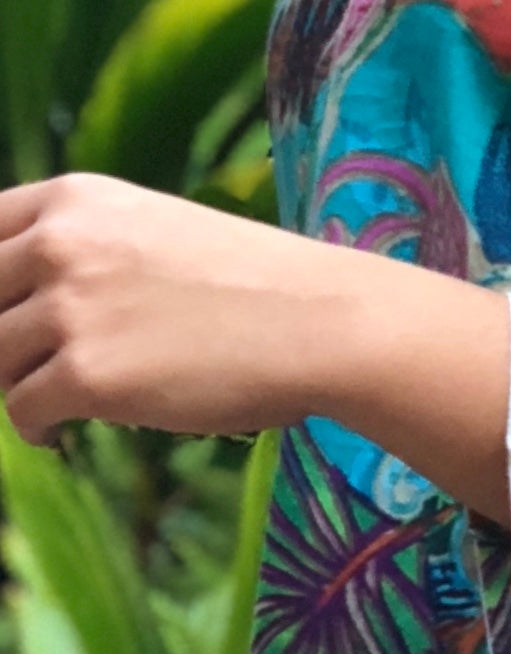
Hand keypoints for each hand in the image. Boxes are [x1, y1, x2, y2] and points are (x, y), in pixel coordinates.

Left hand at [0, 175, 510, 520]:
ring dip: (15, 388)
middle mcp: (60, 244)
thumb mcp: (163, 234)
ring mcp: (69, 309)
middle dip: (1, 341)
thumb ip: (98, 251)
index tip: (11, 322)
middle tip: (27, 372)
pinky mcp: (87, 375)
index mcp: (76, 199)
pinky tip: (58, 438)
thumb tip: (55, 302)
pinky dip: (35, 430)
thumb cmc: (261, 290)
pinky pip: (22, 409)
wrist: (320, 324)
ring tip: (48, 408)